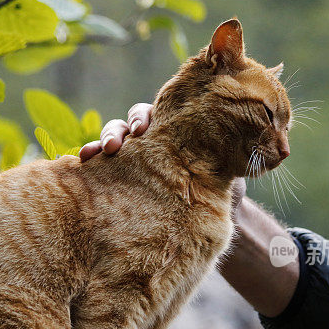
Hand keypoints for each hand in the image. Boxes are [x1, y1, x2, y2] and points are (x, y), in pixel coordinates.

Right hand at [78, 103, 245, 213]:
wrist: (217, 214)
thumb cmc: (225, 186)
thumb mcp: (230, 166)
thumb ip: (224, 153)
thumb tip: (249, 139)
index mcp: (177, 128)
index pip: (156, 113)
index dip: (145, 117)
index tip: (143, 128)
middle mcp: (155, 138)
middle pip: (130, 124)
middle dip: (118, 131)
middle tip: (114, 147)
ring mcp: (138, 156)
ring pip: (114, 141)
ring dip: (101, 144)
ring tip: (90, 155)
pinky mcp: (126, 176)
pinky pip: (105, 167)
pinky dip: (92, 165)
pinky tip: (79, 168)